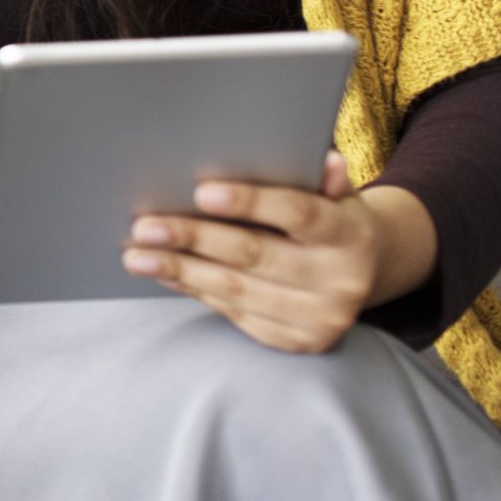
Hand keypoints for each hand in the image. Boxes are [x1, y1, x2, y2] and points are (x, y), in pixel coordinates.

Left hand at [122, 152, 438, 352]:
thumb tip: (322, 160)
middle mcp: (341, 281)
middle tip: (144, 226)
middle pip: (254, 254)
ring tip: (136, 255)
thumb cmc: (332, 218)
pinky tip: (164, 274)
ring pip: (236, 289)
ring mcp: (319, 317)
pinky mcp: (296, 341)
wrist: (364, 273)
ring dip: (179, 270)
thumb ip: (323, 178)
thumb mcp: (336, 194)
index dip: (249, 201)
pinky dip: (194, 290)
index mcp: (351, 234)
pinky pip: (233, 312)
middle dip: (192, 238)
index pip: (298, 213)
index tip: (200, 191)